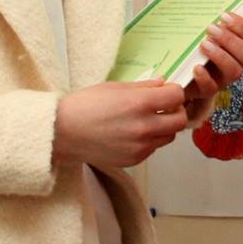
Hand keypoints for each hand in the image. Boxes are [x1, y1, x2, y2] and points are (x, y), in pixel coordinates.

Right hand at [53, 80, 186, 167]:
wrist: (62, 132)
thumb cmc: (84, 106)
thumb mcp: (115, 87)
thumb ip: (143, 86)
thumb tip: (162, 83)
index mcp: (140, 103)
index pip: (177, 96)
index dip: (173, 91)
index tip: (166, 91)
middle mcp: (144, 127)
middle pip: (180, 120)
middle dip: (175, 111)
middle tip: (163, 106)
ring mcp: (140, 146)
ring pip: (169, 136)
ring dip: (164, 127)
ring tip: (146, 120)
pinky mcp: (134, 160)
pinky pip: (153, 148)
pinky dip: (149, 140)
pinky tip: (132, 133)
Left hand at [180, 13, 242, 129]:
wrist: (179, 71)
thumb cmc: (196, 46)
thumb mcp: (206, 29)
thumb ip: (218, 17)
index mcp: (239, 46)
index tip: (223, 16)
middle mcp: (236, 62)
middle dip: (231, 40)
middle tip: (211, 28)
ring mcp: (223, 78)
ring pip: (235, 71)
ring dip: (221, 55)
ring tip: (204, 44)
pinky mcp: (206, 90)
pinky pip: (211, 87)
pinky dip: (205, 76)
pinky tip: (196, 67)